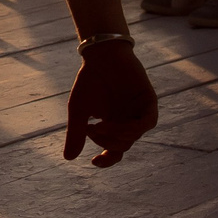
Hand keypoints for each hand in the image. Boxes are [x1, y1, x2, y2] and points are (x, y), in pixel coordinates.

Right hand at [63, 40, 157, 167]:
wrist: (101, 55)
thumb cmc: (90, 81)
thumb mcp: (78, 109)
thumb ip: (75, 133)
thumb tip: (68, 158)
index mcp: (113, 127)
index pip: (113, 151)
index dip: (106, 161)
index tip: (94, 161)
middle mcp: (127, 122)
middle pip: (122, 146)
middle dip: (106, 142)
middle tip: (91, 128)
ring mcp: (139, 112)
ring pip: (134, 136)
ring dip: (118, 135)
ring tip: (101, 125)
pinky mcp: (149, 101)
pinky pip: (148, 122)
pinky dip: (136, 126)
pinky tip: (121, 123)